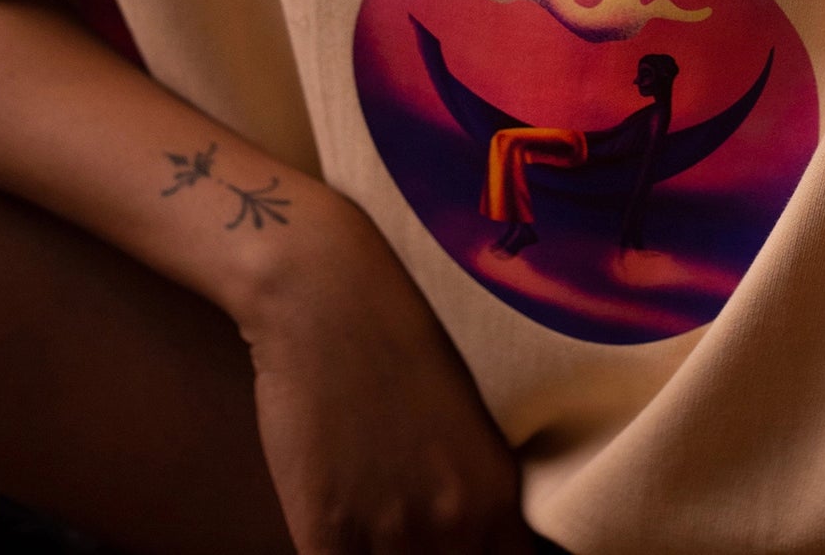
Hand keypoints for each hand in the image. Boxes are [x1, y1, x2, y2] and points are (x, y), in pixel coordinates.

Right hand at [238, 198, 535, 553]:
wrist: (329, 294)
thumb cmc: (397, 344)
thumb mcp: (466, 426)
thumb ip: (472, 498)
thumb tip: (468, 541)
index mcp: (497, 496)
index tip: (454, 549)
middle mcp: (455, 522)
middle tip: (404, 535)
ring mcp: (391, 530)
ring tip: (370, 529)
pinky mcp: (327, 529)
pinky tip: (334, 534)